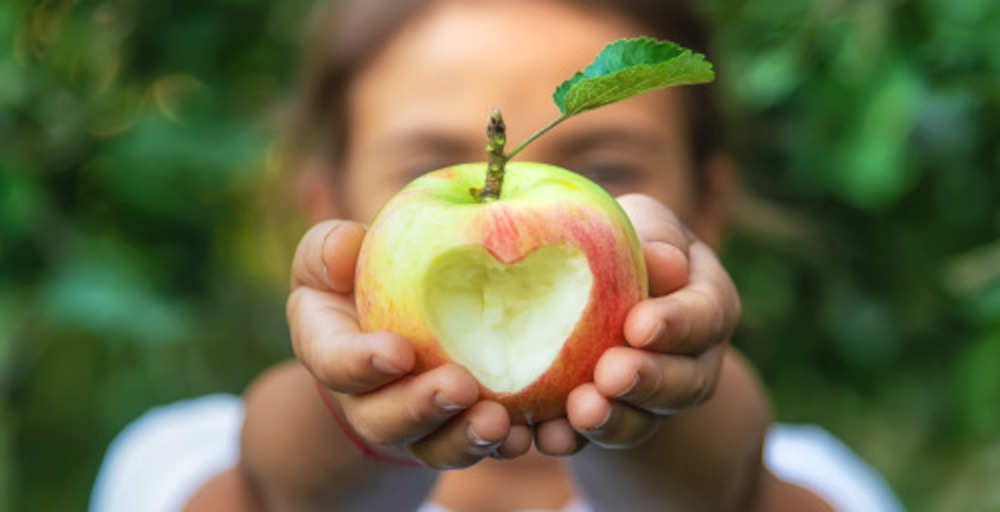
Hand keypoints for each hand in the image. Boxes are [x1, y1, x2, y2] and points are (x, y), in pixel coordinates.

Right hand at [287, 220, 532, 468]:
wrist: (393, 322)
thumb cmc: (359, 277)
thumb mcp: (333, 255)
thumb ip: (329, 249)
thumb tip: (346, 244)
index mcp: (330, 351)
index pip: (334, 363)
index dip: (361, 363)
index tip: (398, 352)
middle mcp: (366, 401)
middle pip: (384, 420)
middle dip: (422, 408)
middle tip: (460, 387)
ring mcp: (414, 425)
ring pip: (434, 446)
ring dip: (466, 438)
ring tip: (499, 422)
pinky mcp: (457, 431)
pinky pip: (478, 447)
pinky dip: (506, 444)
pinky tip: (528, 435)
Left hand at [548, 194, 741, 449]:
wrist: (585, 283)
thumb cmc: (619, 240)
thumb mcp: (640, 223)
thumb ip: (652, 237)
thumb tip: (663, 262)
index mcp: (707, 301)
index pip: (706, 315)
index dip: (676, 323)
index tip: (639, 325)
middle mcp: (693, 359)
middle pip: (686, 381)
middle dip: (649, 380)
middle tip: (611, 374)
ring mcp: (655, 398)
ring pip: (646, 419)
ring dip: (615, 419)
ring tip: (581, 410)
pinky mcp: (613, 420)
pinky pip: (598, 438)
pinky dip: (574, 438)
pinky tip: (548, 435)